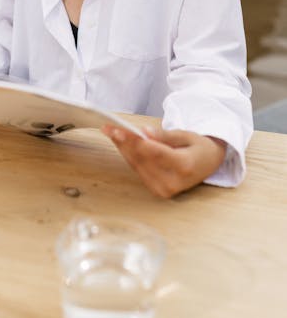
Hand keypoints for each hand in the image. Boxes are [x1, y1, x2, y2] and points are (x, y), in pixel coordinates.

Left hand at [102, 124, 226, 197]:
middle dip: (124, 142)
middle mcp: (173, 182)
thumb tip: (145, 132)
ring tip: (109, 131)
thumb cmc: (198, 147)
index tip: (120, 130)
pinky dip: (128, 154)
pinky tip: (119, 142)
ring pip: (136, 164)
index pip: (154, 152)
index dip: (135, 141)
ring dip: (122, 147)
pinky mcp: (157, 190)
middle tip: (108, 127)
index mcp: (184, 167)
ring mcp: (164, 189)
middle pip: (142, 159)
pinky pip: (138, 169)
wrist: (208, 164)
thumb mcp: (185, 135)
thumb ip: (164, 136)